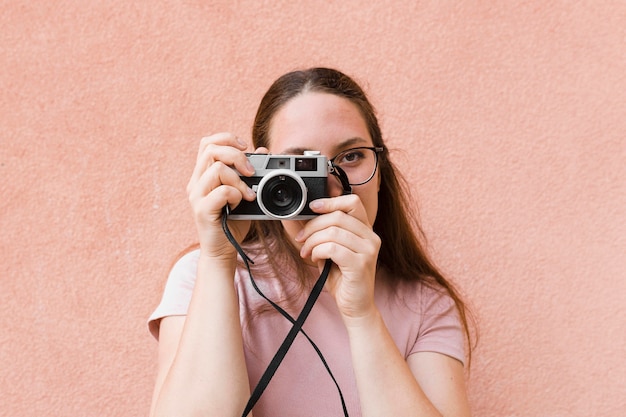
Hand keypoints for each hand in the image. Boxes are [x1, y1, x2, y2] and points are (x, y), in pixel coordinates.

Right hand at [186, 133, 264, 258]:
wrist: (222, 250)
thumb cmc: (233, 222)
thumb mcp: (244, 192)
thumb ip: (250, 173)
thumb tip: (263, 151)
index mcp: (203, 175)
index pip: (207, 143)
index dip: (226, 138)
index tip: (245, 147)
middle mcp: (196, 182)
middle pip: (210, 150)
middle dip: (236, 156)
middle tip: (251, 172)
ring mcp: (197, 196)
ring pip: (216, 169)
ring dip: (239, 179)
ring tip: (248, 194)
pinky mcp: (202, 210)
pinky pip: (221, 191)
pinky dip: (236, 194)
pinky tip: (240, 204)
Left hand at [295, 195, 380, 321]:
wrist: (355, 307)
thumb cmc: (342, 279)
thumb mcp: (330, 250)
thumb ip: (323, 233)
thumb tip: (303, 217)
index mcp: (366, 230)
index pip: (352, 202)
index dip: (330, 201)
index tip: (312, 207)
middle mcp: (371, 237)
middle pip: (337, 216)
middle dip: (313, 225)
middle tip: (301, 238)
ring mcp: (368, 250)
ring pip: (332, 232)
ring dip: (312, 241)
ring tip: (307, 252)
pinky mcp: (361, 264)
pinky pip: (332, 248)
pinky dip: (318, 252)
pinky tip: (315, 259)